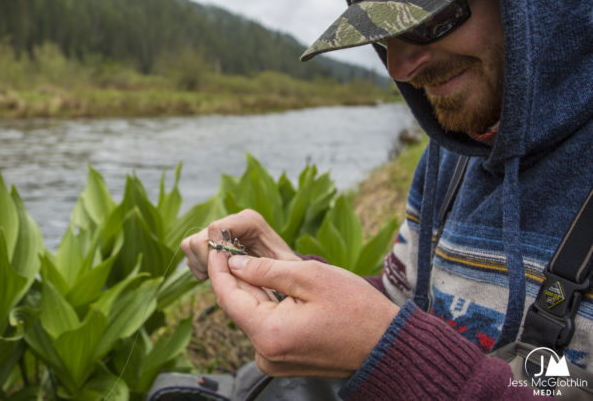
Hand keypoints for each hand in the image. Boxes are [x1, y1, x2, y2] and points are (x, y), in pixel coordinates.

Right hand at [180, 209, 299, 279]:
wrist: (285, 270)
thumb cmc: (289, 270)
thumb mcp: (286, 268)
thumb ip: (265, 265)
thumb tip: (234, 264)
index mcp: (250, 221)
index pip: (218, 228)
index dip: (217, 252)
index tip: (229, 271)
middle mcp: (232, 221)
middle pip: (201, 238)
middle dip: (209, 263)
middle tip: (225, 278)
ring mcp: (219, 230)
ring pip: (191, 244)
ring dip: (201, 265)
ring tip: (222, 277)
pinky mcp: (209, 240)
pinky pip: (189, 250)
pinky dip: (198, 266)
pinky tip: (216, 275)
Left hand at [208, 251, 398, 377]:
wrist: (387, 345)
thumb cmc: (356, 310)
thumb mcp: (310, 277)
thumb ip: (266, 270)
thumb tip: (234, 264)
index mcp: (269, 334)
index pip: (227, 296)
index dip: (218, 267)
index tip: (216, 242)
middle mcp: (265, 354)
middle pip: (238, 306)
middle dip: (233, 274)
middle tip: (230, 243)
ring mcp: (274, 360)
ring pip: (251, 315)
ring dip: (249, 287)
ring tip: (246, 256)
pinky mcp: (284, 359)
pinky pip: (265, 325)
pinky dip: (264, 303)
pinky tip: (266, 281)